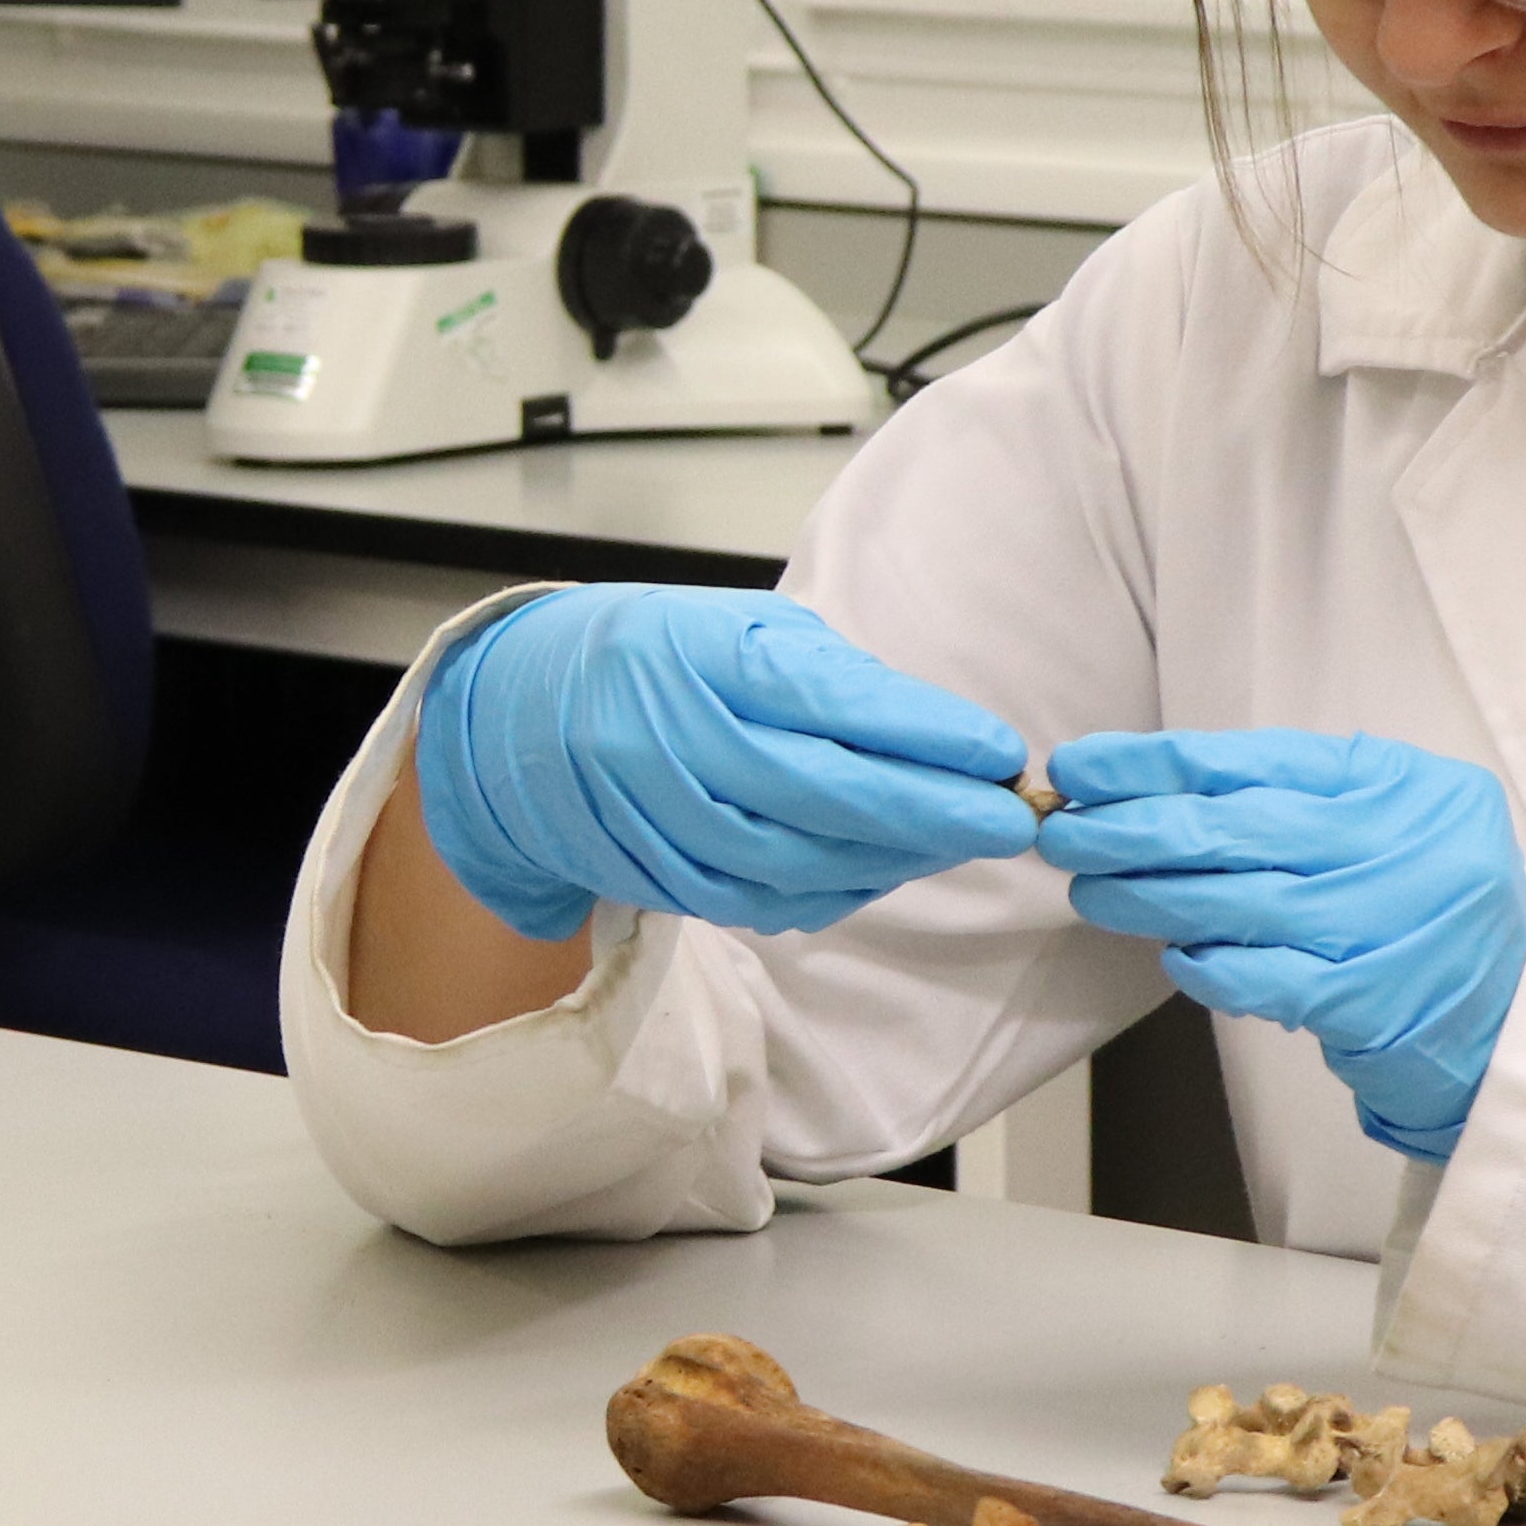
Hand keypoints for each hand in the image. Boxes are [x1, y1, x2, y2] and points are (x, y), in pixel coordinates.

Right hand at [414, 587, 1042, 939]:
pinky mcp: (661, 879)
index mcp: (697, 658)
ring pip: (802, 859)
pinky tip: (888, 866)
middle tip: (1010, 818)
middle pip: (824, 793)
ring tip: (962, 838)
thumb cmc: (648, 656)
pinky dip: (841, 889)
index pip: (829, 703)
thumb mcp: (733, 625)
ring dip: (897, 857)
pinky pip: (767, 900)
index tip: (999, 752)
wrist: (516, 724)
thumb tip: (940, 736)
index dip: (924, 735)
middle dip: (931, 811)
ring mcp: (661, 821)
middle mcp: (673, 743)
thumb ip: (830, 676)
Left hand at [1035, 730, 1525, 1157]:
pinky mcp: (1371, 1001)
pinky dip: (1206, 964)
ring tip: (1089, 890)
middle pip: (1235, 827)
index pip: (1252, 760)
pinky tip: (1172, 954)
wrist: (1514, 1012)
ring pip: (1236, 902)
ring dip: (1147, 896)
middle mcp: (1399, 843)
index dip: (1155, 763)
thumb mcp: (1382, 820)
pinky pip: (1262, 977)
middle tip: (1061, 833)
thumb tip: (1149, 791)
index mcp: (1398, 782)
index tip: (1081, 767)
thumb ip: (1291, 797)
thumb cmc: (1423, 903)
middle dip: (1132, 828)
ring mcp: (1387, 924)